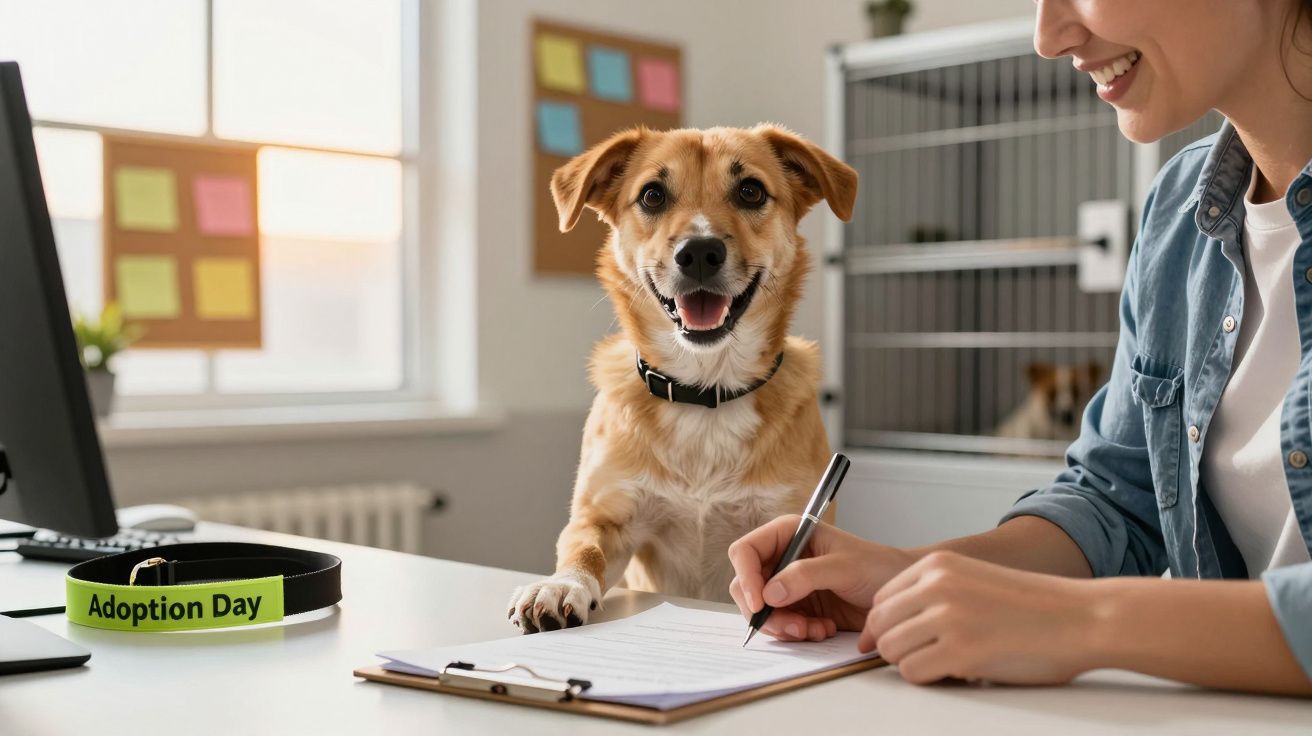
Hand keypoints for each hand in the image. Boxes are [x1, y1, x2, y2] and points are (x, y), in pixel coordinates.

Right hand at [728, 515, 915, 641]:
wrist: (900, 595)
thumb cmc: (878, 567)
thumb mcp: (844, 567)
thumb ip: (805, 575)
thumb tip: (770, 593)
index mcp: (788, 534)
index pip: (746, 551)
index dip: (746, 577)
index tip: (760, 604)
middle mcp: (782, 558)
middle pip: (747, 586)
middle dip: (765, 611)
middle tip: (792, 628)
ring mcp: (788, 585)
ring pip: (762, 611)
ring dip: (784, 626)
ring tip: (814, 630)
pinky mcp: (798, 608)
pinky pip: (781, 625)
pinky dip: (797, 633)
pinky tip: (822, 629)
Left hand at [860, 551, 1098, 684]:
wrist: (1084, 618)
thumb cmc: (1035, 607)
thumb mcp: (974, 580)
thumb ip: (934, 595)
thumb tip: (893, 627)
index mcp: (938, 565)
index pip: (882, 599)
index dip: (887, 626)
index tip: (902, 642)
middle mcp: (937, 584)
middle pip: (880, 625)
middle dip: (895, 647)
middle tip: (924, 658)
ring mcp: (947, 616)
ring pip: (891, 650)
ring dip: (911, 664)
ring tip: (943, 665)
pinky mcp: (960, 650)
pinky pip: (913, 672)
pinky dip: (927, 679)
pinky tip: (954, 674)